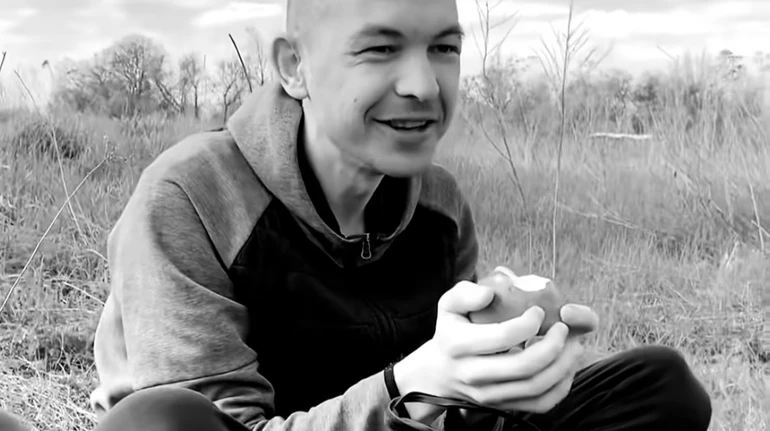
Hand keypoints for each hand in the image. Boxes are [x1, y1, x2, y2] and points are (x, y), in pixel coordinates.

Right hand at [393, 281, 593, 423]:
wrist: (439, 373)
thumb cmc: (451, 331)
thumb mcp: (448, 304)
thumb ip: (466, 293)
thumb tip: (489, 294)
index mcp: (458, 344)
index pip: (502, 336)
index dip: (529, 323)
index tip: (538, 311)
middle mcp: (473, 374)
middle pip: (524, 367)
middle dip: (553, 345)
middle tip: (563, 328)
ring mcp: (489, 395)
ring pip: (536, 387)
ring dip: (562, 365)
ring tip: (572, 345)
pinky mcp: (503, 407)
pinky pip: (541, 403)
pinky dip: (561, 386)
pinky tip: (565, 366)